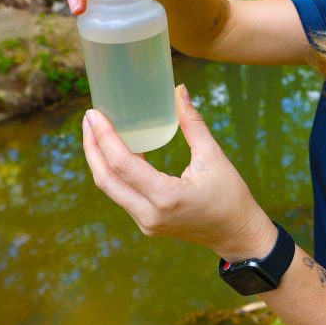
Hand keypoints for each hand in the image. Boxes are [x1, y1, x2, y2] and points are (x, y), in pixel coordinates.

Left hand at [81, 84, 276, 261]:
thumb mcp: (213, 156)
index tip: (95, 114)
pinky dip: (114, 172)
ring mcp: (145, 222)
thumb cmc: (230, 195)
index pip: (122, 164)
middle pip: (105, 179)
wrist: (236, 233)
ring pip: (110, 189)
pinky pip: (122, 195)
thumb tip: (179, 91)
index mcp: (166, 196)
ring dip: (99, 160)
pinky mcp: (146, 223)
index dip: (104, 137)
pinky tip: (116, 151)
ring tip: (96, 131)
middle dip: (92, 147)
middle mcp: (149, 213)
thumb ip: (192, 124)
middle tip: (89, 119)